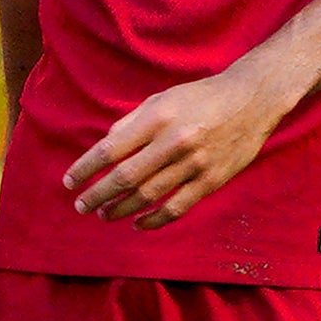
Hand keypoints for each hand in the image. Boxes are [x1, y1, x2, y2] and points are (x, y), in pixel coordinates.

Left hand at [64, 68, 290, 227]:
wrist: (251, 101)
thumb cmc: (199, 97)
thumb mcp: (161, 99)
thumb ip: (132, 122)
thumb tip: (106, 146)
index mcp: (157, 118)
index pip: (111, 149)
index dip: (86, 168)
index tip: (69, 181)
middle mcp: (174, 142)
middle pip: (126, 177)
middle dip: (98, 195)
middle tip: (81, 206)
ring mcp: (194, 164)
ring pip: (148, 196)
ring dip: (121, 209)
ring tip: (104, 214)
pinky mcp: (211, 181)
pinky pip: (177, 207)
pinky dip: (154, 220)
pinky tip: (137, 223)